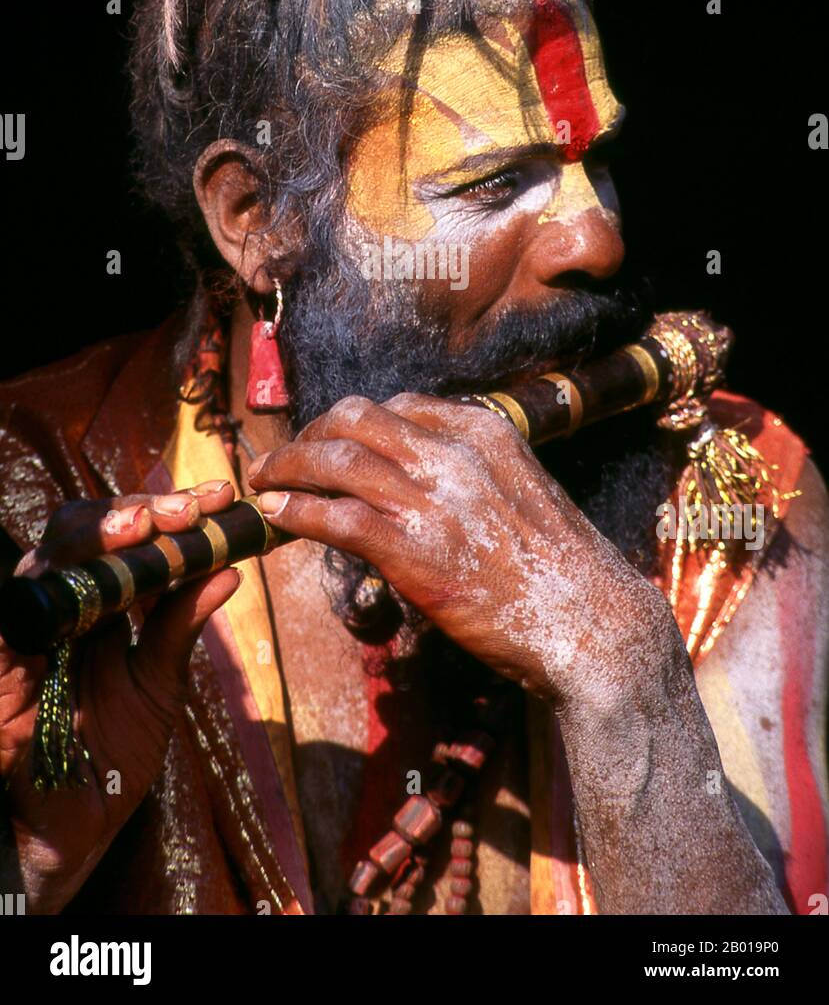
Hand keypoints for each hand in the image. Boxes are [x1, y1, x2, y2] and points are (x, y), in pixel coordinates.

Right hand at [0, 480, 238, 912]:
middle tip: (180, 510)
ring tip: (140, 528)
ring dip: (90, 540)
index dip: (164, 510)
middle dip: (129, 511)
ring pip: (42, 565)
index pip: (119, 535)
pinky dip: (47, 602)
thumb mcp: (157, 685)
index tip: (217, 499)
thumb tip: (231, 569)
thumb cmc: (112, 757)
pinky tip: (90, 591)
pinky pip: (12, 631)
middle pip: (77, 532)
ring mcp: (22, 638)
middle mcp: (55, 609)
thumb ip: (179, 626)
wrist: (72, 835)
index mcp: (94, 604)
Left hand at [248, 395, 673, 705]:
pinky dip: (297, 511)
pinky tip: (278, 516)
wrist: (590, 624)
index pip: (399, 405)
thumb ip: (471, 476)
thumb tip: (418, 482)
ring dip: (287, 467)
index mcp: (484, 432)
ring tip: (263, 483)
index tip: (330, 441)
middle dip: (310, 433)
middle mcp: (454, 453)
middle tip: (285, 458)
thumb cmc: (561, 571)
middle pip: (355, 418)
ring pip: (334, 460)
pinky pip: (335, 516)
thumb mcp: (521, 495)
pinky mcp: (412, 549)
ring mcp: (432, 499)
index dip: (353, 422)